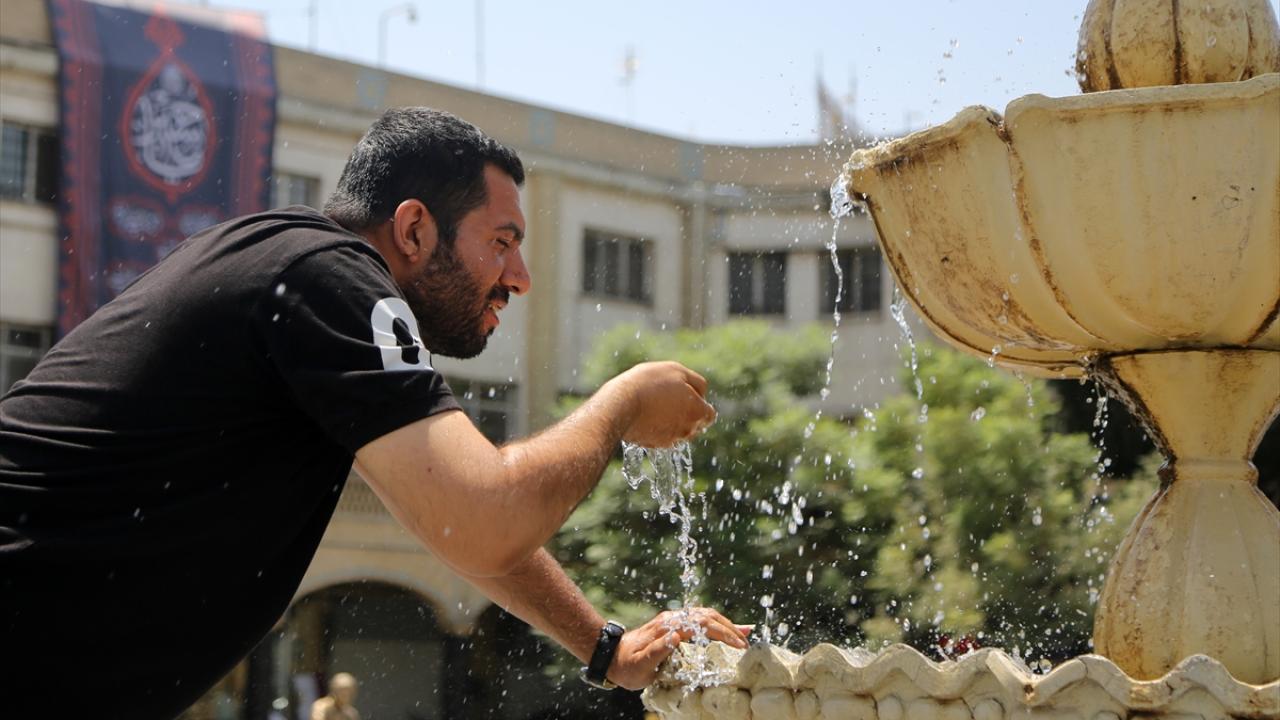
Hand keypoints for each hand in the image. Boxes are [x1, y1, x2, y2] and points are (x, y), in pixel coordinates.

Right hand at [605, 361, 715, 447]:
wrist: (620, 404)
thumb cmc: (649, 383)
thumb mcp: (676, 371)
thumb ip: (695, 382)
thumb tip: (702, 393)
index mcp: (697, 412)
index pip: (709, 415)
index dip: (699, 404)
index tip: (686, 396)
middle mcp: (687, 430)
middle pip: (694, 425)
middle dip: (687, 414)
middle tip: (668, 399)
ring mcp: (670, 440)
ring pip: (677, 432)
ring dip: (671, 422)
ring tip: (654, 405)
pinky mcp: (653, 445)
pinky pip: (660, 437)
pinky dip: (656, 429)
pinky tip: (645, 416)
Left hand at [606, 607, 751, 689]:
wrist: (610, 656)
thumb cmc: (626, 666)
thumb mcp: (640, 664)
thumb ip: (658, 650)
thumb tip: (677, 636)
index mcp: (667, 628)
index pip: (701, 625)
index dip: (722, 634)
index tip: (738, 646)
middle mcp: (672, 619)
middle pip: (707, 616)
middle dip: (729, 629)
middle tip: (746, 646)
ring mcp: (674, 619)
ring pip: (706, 615)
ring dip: (726, 625)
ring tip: (744, 637)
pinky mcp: (675, 624)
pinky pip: (701, 619)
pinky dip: (718, 624)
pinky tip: (731, 630)